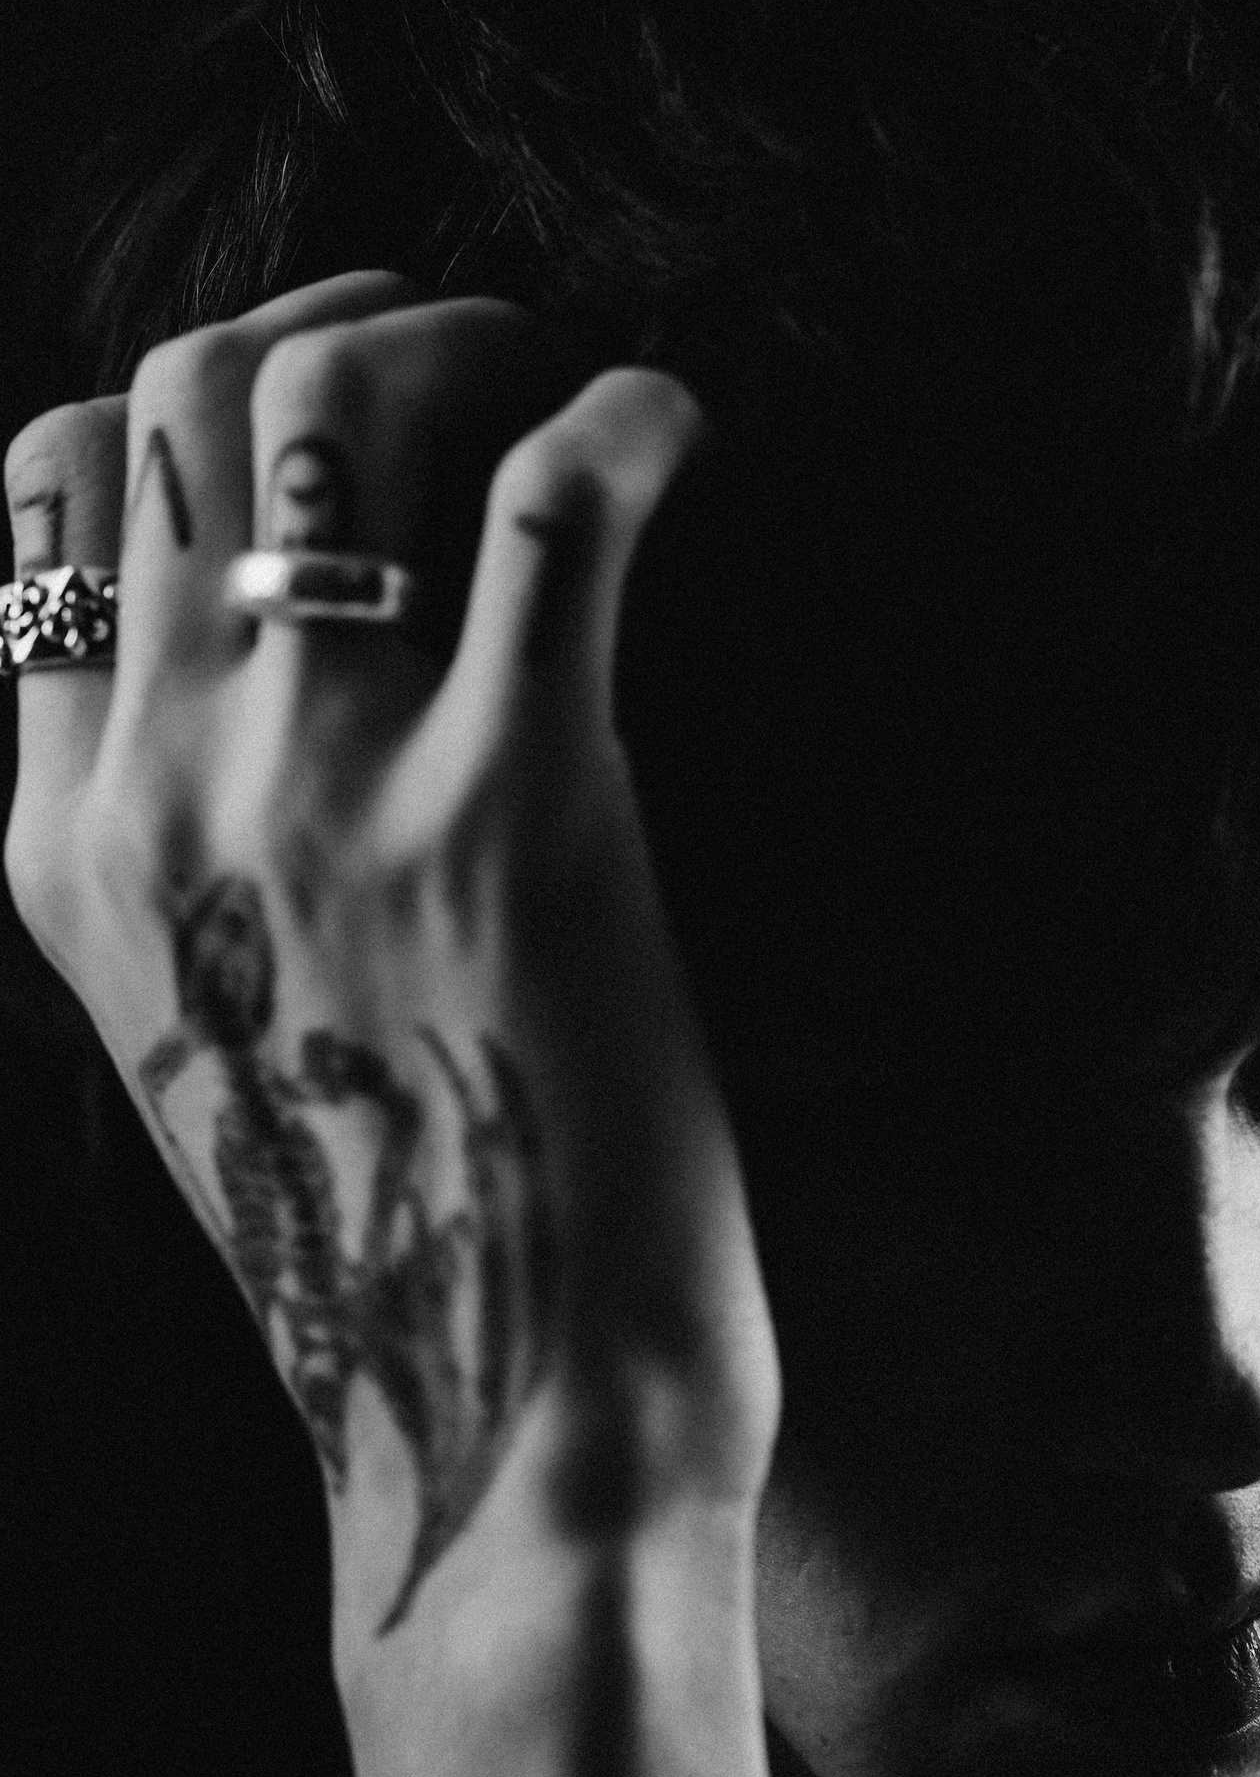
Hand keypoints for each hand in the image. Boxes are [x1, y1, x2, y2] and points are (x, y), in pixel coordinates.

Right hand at [5, 276, 809, 1776]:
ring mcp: (325, 788)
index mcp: (59, 845)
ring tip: (560, 380)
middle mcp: (159, 790)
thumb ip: (184, 863)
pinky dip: (625, 415)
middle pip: (175, 389)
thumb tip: (252, 692)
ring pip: (327, 391)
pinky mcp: (519, 807)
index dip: (181, 389)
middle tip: (460, 356)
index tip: (313, 408)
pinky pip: (549, 498)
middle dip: (320, 319)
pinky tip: (678, 431)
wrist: (508, 1457)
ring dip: (462, 331)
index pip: (45, 487)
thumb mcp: (203, 1051)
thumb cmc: (399, 1263)